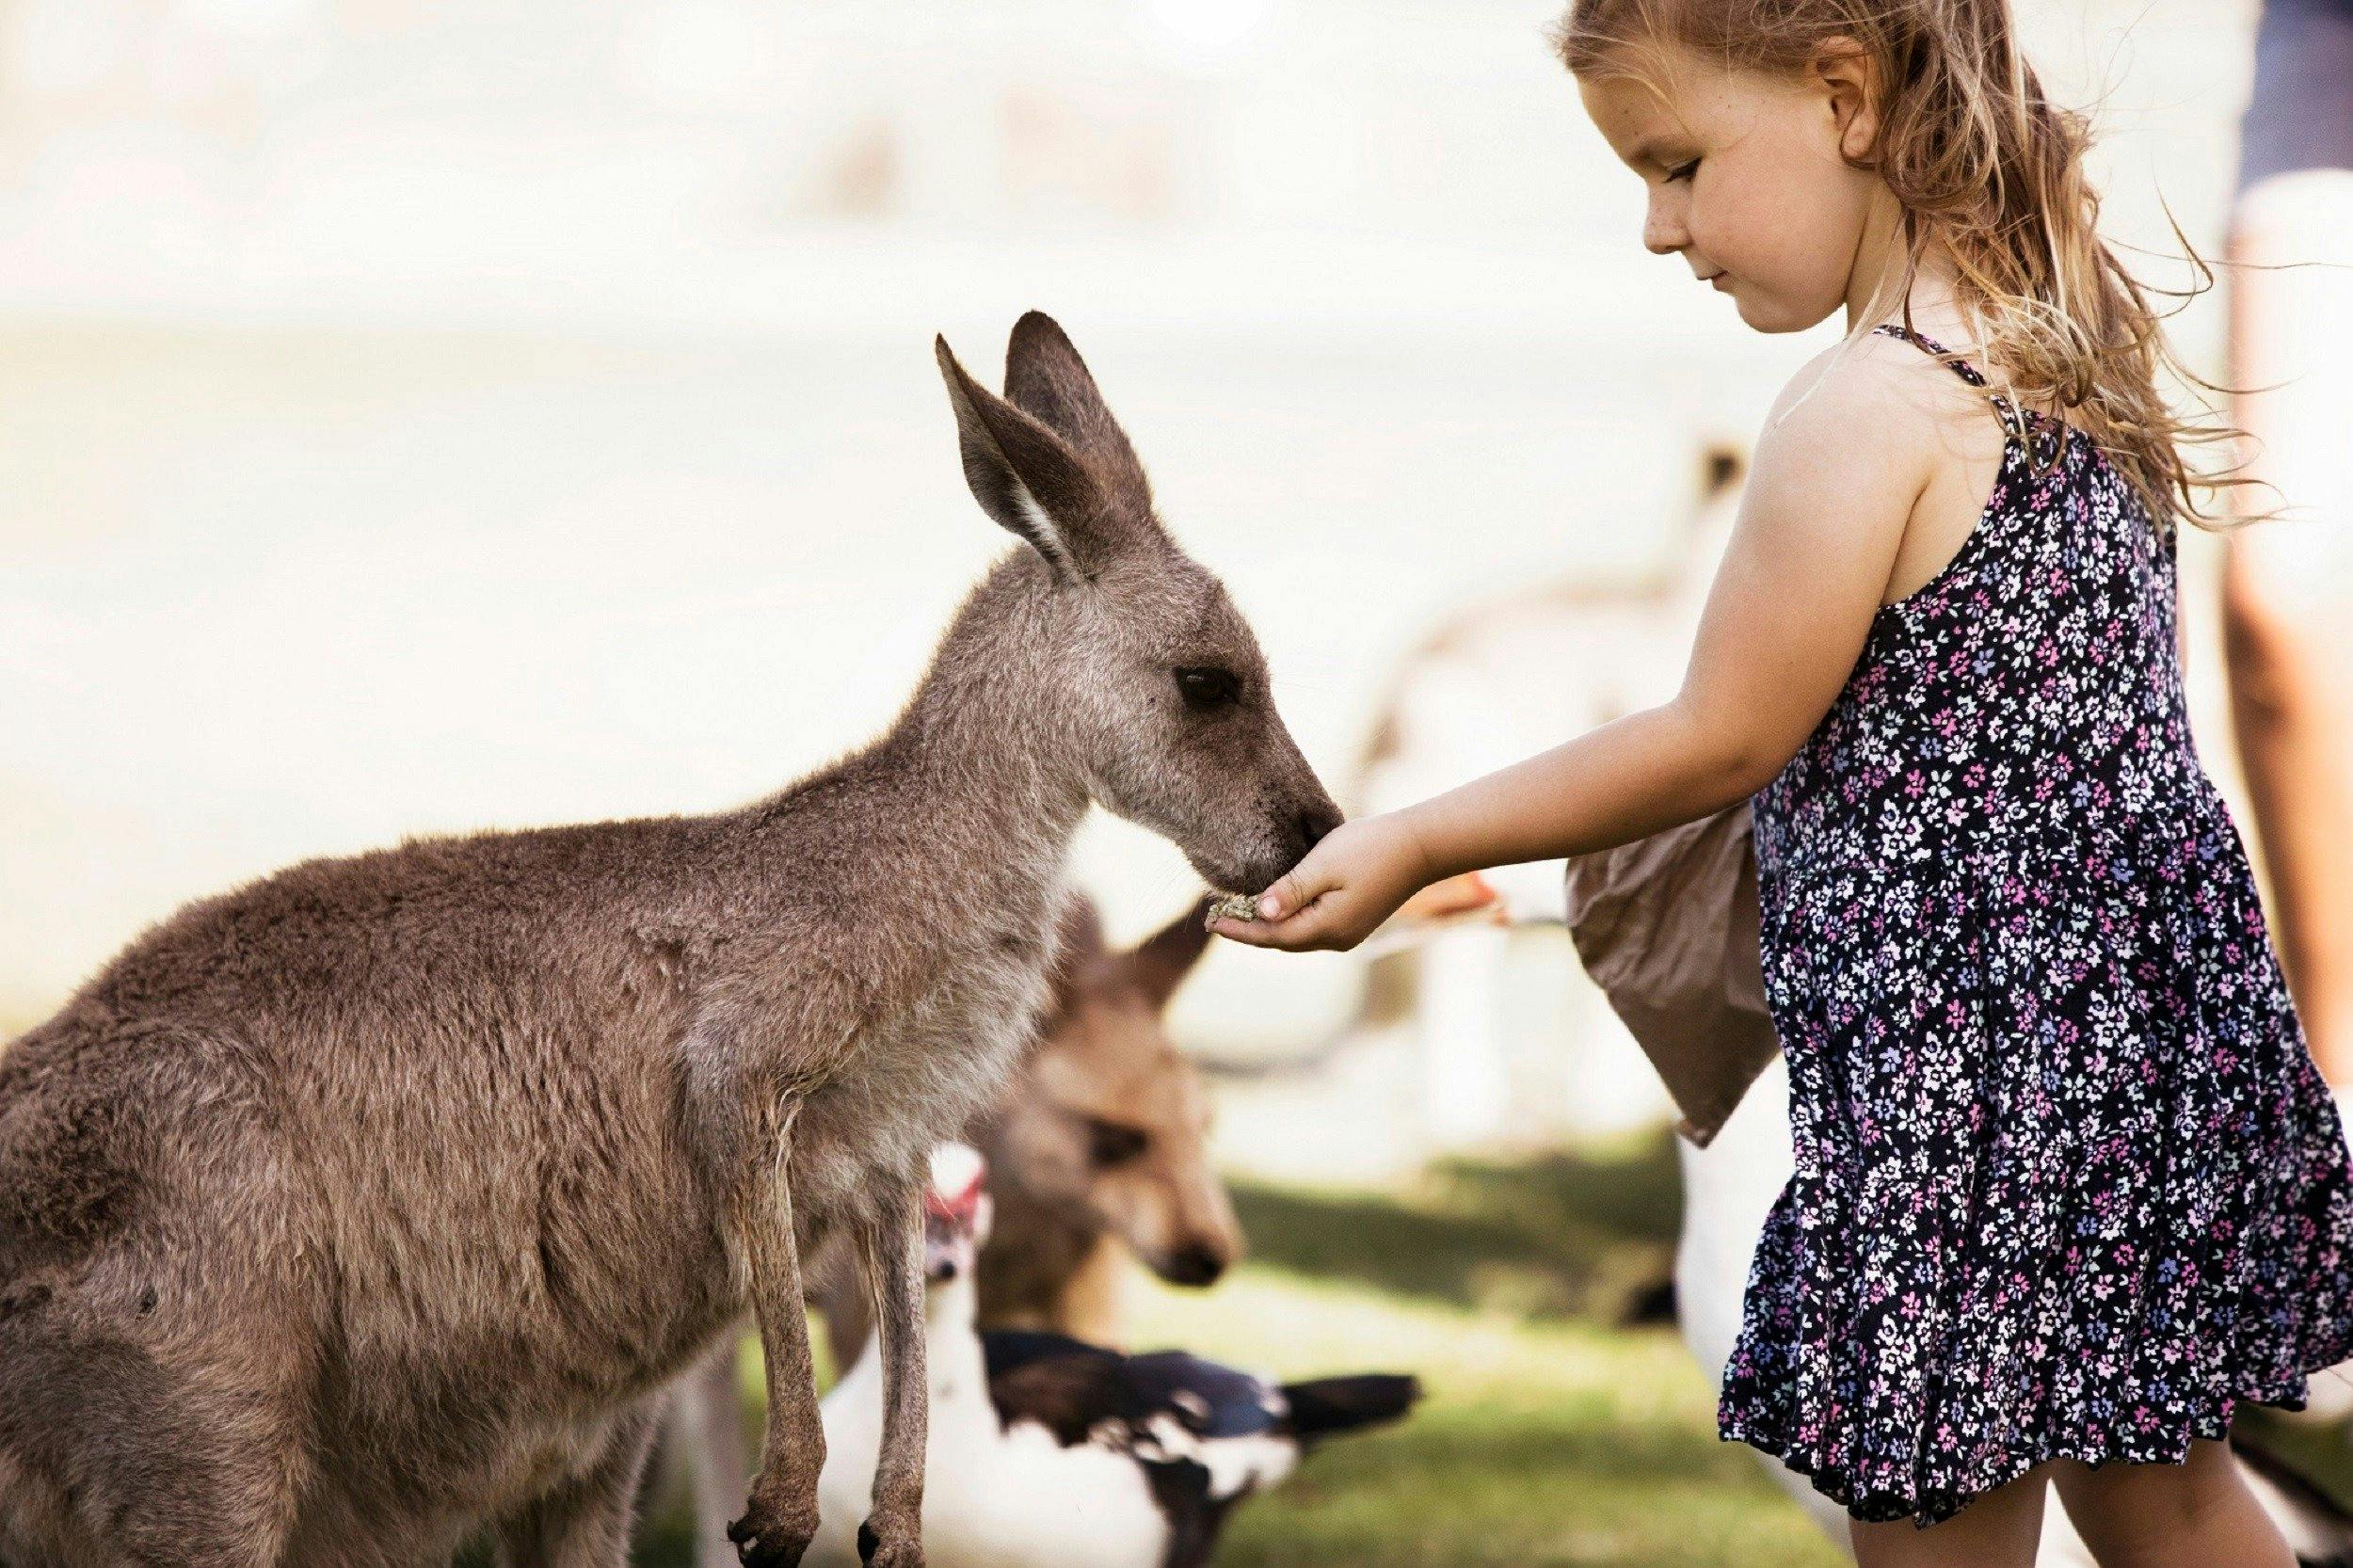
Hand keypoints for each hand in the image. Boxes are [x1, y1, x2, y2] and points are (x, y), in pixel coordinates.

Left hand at [1207, 811, 1437, 952]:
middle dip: (1249, 930)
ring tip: (1239, 912)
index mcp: (1326, 927)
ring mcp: (1348, 933)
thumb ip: (1290, 890)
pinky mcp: (1355, 922)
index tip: (1210, 918)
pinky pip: (1311, 928)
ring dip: (1268, 926)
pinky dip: (1288, 920)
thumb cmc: (1371, 848)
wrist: (1420, 847)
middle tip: (1216, 915)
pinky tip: (1275, 907)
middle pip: (1282, 941)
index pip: (1271, 935)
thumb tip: (1261, 912)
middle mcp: (1337, 938)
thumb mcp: (1323, 864)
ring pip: (1296, 936)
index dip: (1239, 928)